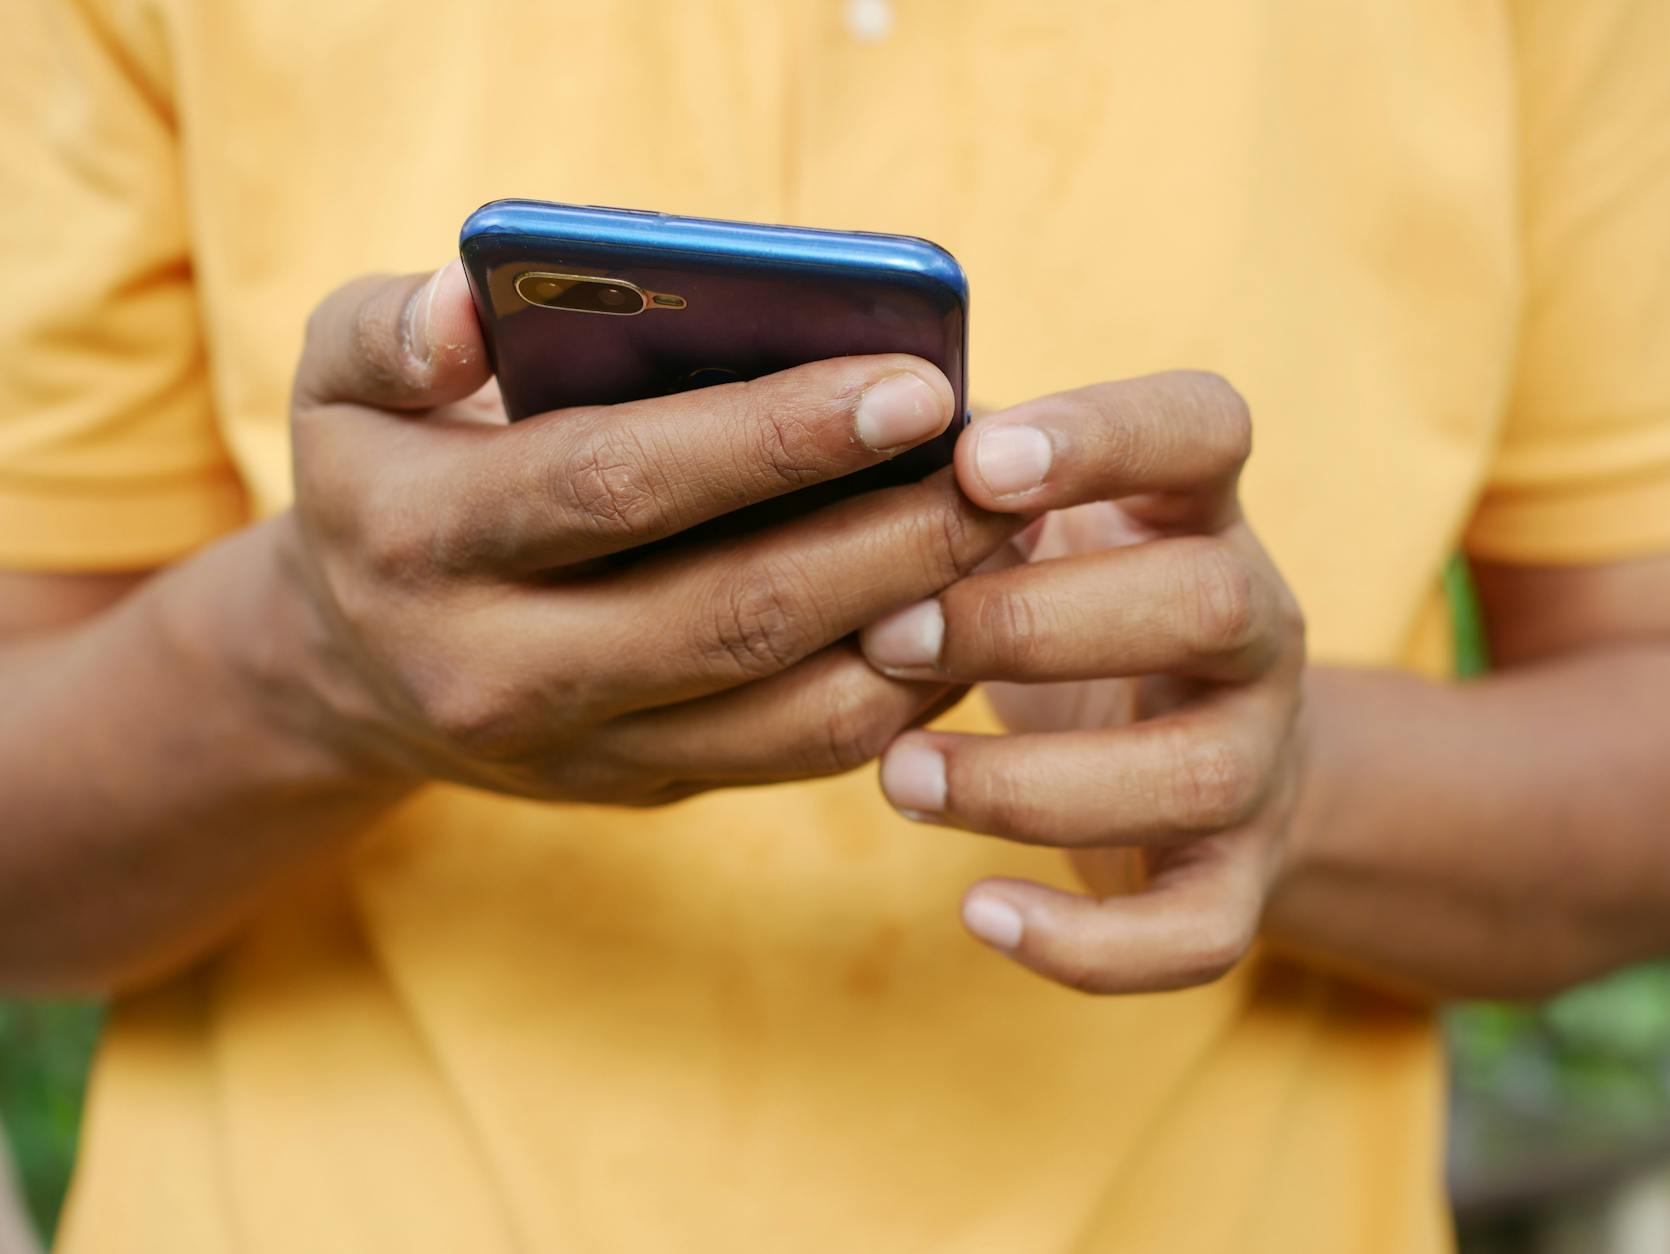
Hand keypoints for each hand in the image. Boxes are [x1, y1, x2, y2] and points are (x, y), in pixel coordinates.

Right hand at [279, 264, 1020, 803]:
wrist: (356, 667)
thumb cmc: (386, 477)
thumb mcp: (337, 380)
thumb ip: (390, 328)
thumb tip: (469, 308)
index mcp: (424, 541)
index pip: (621, 483)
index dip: (776, 437)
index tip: (918, 383)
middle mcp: (498, 669)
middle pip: (734, 611)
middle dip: (891, 538)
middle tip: (1007, 469)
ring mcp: (580, 750)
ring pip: (788, 712)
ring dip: (922, 626)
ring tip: (1014, 533)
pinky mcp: (646, 786)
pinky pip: (800, 755)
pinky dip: (903, 689)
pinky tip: (965, 603)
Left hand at [861, 373, 1303, 993]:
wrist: (1199, 754)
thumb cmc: (1073, 610)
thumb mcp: (1037, 529)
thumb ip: (961, 482)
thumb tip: (815, 436)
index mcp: (1198, 513)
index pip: (1206, 430)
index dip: (1105, 436)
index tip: (976, 463)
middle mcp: (1257, 627)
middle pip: (1209, 604)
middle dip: (1032, 622)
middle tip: (890, 636)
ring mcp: (1260, 761)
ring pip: (1196, 776)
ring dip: (1029, 781)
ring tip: (895, 777)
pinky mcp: (1236, 882)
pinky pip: (1196, 933)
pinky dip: (1085, 942)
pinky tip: (978, 910)